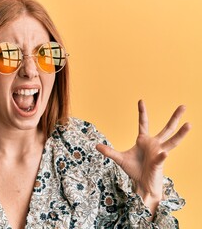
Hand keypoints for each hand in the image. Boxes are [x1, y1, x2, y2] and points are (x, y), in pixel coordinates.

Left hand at [96, 100, 190, 214]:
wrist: (142, 184)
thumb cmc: (134, 170)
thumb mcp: (119, 158)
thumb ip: (109, 151)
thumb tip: (96, 146)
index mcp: (144, 141)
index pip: (143, 123)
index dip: (142, 112)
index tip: (141, 100)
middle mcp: (154, 144)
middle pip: (166, 129)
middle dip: (175, 118)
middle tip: (183, 106)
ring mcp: (158, 153)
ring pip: (172, 141)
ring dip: (180, 133)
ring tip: (189, 124)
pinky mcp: (159, 163)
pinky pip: (160, 158)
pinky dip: (161, 156)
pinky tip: (164, 153)